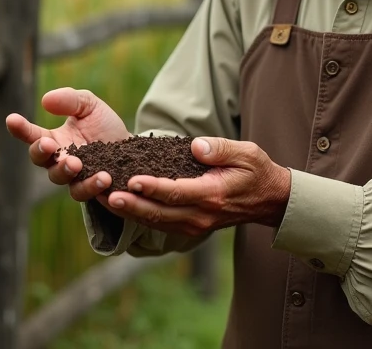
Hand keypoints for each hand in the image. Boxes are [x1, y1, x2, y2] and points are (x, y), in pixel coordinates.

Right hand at [5, 87, 130, 200]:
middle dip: (41, 152)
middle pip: (41, 160)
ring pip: (59, 178)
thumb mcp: (89, 105)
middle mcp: (58, 160)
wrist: (131, 148)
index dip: (21, 128)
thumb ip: (70, 100)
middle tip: (48, 144)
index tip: (12, 119)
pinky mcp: (90, 190)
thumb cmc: (104, 126)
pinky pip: (83, 192)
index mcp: (54, 139)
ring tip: (76, 163)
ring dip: (64, 170)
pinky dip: (91, 185)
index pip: (32, 135)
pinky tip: (104, 176)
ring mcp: (73, 177)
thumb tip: (45, 100)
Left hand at [101, 137, 291, 236]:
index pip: (177, 192)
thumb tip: (195, 146)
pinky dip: (139, 215)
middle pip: (159, 213)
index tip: (131, 180)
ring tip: (102, 200)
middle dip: (130, 204)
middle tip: (103, 195)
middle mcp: (201, 214)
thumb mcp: (247, 152)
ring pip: (156, 221)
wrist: (269, 199)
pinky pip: (160, 223)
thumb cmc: (257, 171)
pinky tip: (120, 205)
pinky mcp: (190, 225)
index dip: (152, 187)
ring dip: (129, 212)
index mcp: (213, 194)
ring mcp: (195, 224)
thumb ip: (221, 149)